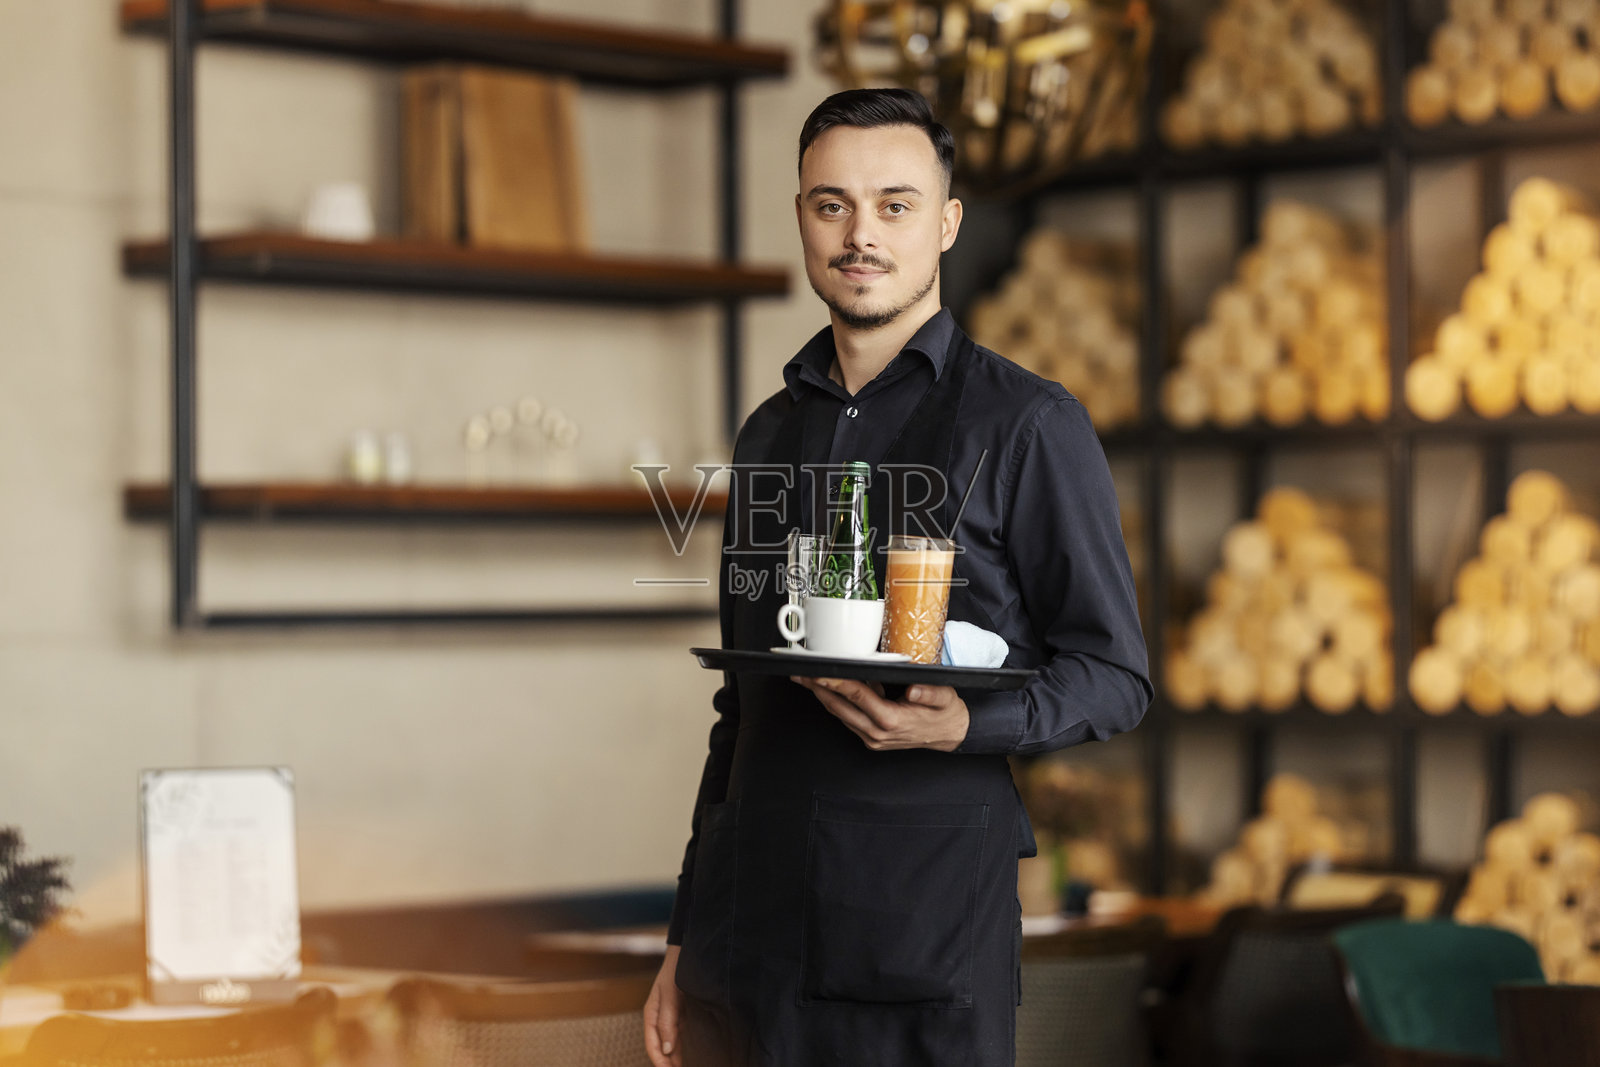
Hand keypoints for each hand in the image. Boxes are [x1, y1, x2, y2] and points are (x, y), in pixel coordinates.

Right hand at [644, 945, 682, 1066]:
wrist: (689, 952)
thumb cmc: (676, 970)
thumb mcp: (670, 994)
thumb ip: (668, 1021)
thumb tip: (666, 1049)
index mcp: (651, 1015)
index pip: (653, 1046)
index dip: (660, 1063)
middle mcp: (660, 1019)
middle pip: (661, 1049)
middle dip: (668, 1064)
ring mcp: (671, 1018)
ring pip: (672, 1046)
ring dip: (677, 1060)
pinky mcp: (682, 1016)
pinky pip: (681, 1037)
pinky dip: (684, 1050)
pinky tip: (693, 1058)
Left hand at [790, 676, 969, 751]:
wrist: (950, 735)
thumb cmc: (944, 713)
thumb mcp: (945, 698)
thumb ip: (930, 693)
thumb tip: (913, 691)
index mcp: (892, 720)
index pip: (858, 696)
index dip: (836, 683)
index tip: (820, 672)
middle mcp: (877, 732)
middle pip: (840, 707)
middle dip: (818, 689)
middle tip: (800, 673)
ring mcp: (872, 739)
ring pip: (840, 714)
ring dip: (823, 696)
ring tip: (807, 679)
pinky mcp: (871, 740)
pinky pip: (848, 719)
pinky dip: (837, 704)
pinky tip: (830, 689)